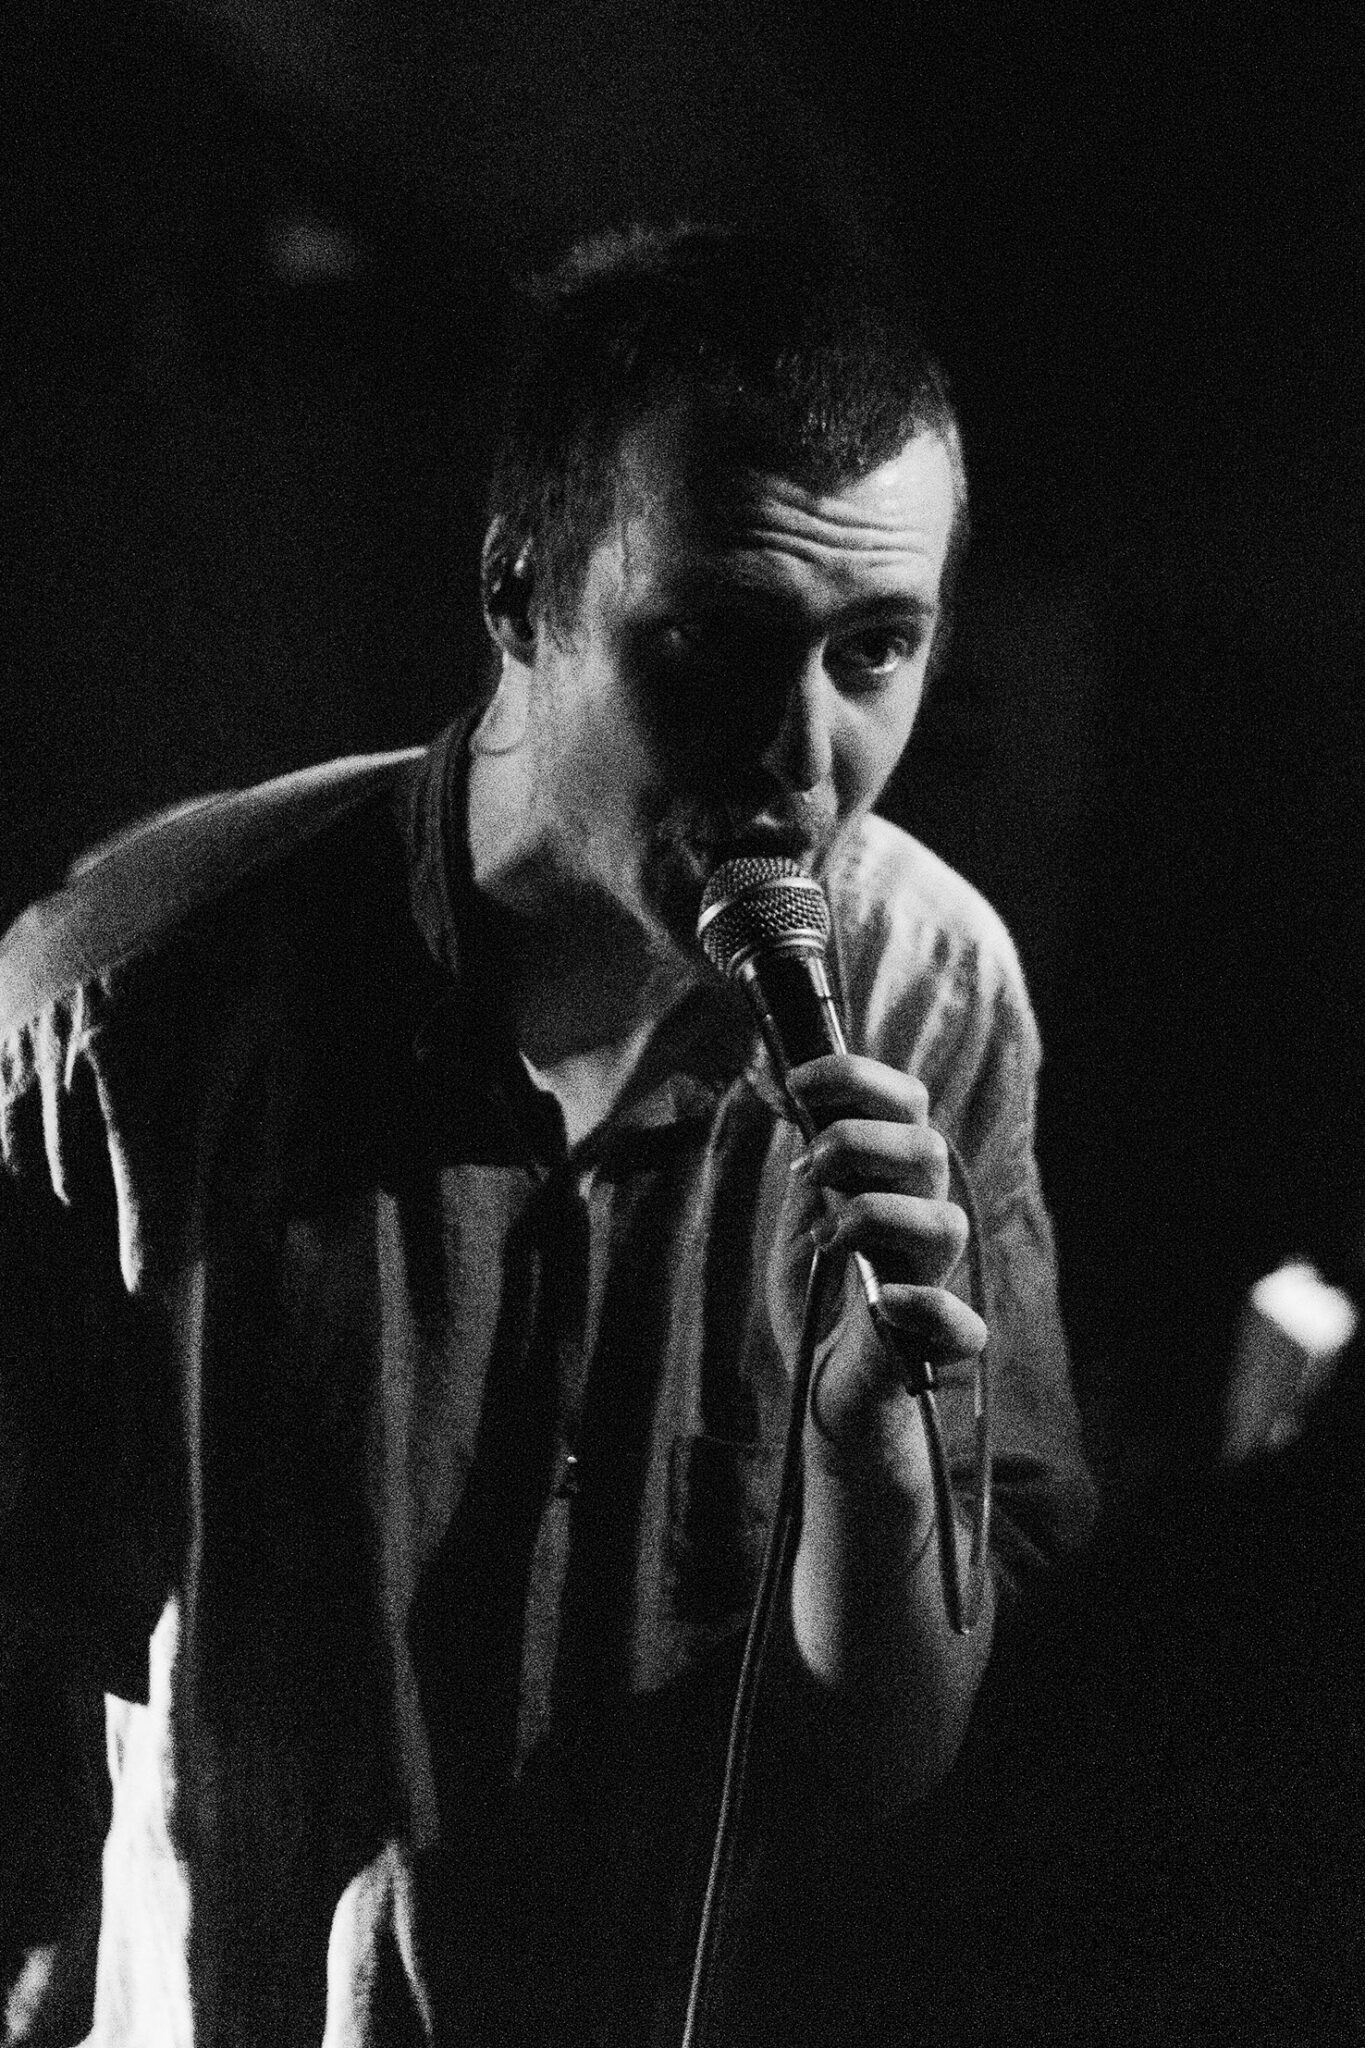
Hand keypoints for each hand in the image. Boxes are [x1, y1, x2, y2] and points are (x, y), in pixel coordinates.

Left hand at [773, 1054, 987, 1481]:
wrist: (824, 1390)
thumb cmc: (820, 1299)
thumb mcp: (801, 1221)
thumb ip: (813, 1173)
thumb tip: (805, 1110)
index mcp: (894, 1180)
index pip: (905, 1103)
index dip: (856, 1078)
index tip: (797, 1082)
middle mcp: (920, 1220)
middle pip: (928, 1149)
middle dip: (859, 1140)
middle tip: (810, 1166)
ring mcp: (933, 1280)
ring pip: (947, 1223)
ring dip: (877, 1215)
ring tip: (827, 1239)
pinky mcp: (938, 1345)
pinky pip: (963, 1323)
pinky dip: (922, 1305)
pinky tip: (878, 1300)